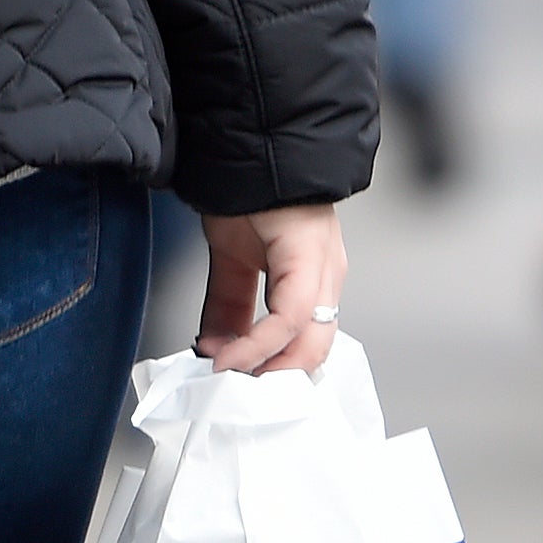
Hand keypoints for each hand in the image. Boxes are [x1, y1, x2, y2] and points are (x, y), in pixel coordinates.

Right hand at [195, 205, 345, 375]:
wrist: (245, 149)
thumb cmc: (249, 193)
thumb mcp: (231, 262)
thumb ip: (228, 309)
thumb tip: (216, 346)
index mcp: (312, 279)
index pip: (302, 344)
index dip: (270, 371)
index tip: (237, 383)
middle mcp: (325, 277)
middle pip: (312, 353)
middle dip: (270, 381)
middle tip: (235, 392)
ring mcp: (324, 266)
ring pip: (310, 343)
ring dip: (268, 371)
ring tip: (233, 379)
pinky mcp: (309, 255)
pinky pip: (290, 316)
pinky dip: (258, 344)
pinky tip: (233, 355)